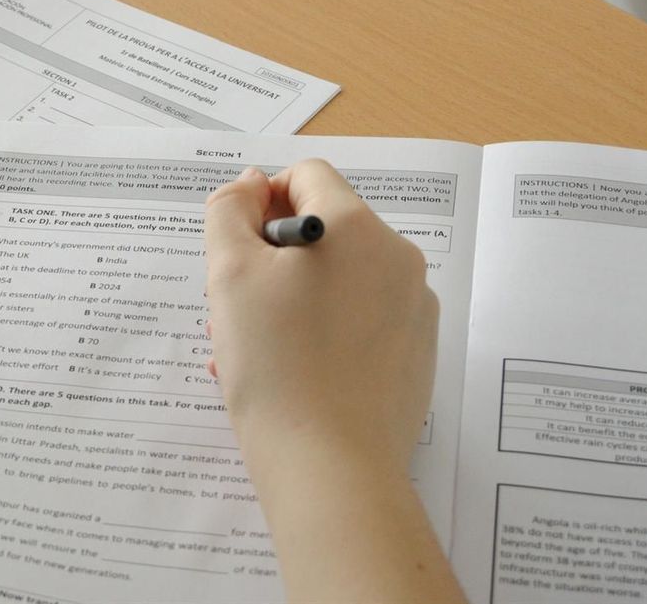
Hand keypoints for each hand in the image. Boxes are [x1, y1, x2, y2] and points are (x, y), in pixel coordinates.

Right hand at [204, 160, 438, 479]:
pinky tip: (290, 375)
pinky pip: (361, 323)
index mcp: (357, 228)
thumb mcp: (229, 275)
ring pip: (340, 279)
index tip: (236, 251)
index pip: (307, 177)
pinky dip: (323, 334)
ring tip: (254, 351)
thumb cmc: (277, 368)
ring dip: (292, 299)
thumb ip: (230, 211)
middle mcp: (398, 259)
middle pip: (325, 231)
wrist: (331, 470)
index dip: (262, 202)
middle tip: (236, 310)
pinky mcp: (416, 356)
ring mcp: (414, 310)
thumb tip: (250, 184)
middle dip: (273, 259)